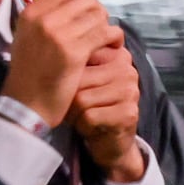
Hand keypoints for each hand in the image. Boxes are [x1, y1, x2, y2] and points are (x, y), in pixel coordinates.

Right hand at [0, 0, 122, 126]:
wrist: (25, 105)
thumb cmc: (29, 74)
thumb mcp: (29, 38)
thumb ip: (48, 18)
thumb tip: (77, 0)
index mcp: (33, 12)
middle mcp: (44, 18)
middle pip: (88, 0)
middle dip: (99, 15)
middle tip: (96, 33)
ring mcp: (59, 34)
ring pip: (99, 16)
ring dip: (106, 28)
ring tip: (103, 43)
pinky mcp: (74, 52)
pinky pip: (105, 34)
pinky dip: (113, 40)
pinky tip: (111, 49)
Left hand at [72, 43, 148, 182]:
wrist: (111, 140)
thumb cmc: (91, 106)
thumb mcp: (82, 79)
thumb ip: (75, 61)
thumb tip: (53, 44)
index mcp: (116, 54)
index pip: (82, 53)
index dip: (67, 73)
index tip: (70, 85)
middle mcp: (127, 69)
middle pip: (78, 77)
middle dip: (69, 96)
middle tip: (75, 106)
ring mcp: (130, 91)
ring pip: (82, 98)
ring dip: (74, 113)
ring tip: (82, 115)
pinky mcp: (128, 113)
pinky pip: (89, 116)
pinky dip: (82, 125)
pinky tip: (90, 126)